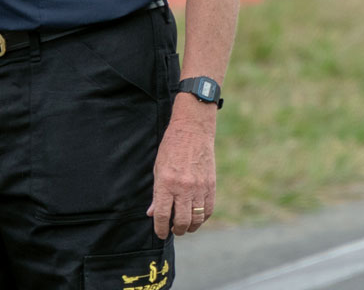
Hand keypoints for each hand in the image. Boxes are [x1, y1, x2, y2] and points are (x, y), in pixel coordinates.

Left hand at [147, 100, 216, 237]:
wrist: (193, 131)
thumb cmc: (171, 148)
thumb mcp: (158, 168)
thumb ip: (157, 194)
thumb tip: (152, 213)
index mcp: (167, 183)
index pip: (163, 215)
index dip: (160, 228)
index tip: (160, 233)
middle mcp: (183, 187)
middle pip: (182, 221)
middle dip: (177, 230)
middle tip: (174, 230)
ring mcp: (199, 187)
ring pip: (196, 218)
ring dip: (190, 227)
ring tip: (185, 226)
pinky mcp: (211, 185)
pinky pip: (208, 209)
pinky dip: (202, 217)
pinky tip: (197, 217)